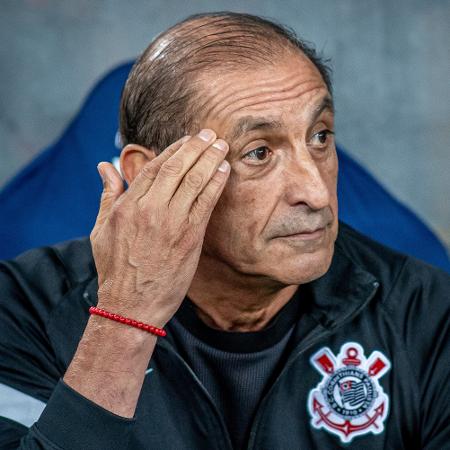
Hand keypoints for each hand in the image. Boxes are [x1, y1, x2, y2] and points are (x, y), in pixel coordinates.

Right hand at [91, 130, 229, 327]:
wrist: (132, 305)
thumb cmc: (115, 268)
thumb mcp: (100, 229)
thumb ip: (107, 194)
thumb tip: (104, 166)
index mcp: (128, 204)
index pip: (155, 167)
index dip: (174, 149)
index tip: (188, 139)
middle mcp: (151, 209)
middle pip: (178, 167)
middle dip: (196, 146)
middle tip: (210, 133)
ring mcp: (172, 222)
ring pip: (194, 180)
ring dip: (210, 159)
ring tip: (222, 145)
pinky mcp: (190, 237)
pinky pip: (206, 203)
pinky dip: (216, 183)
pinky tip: (224, 170)